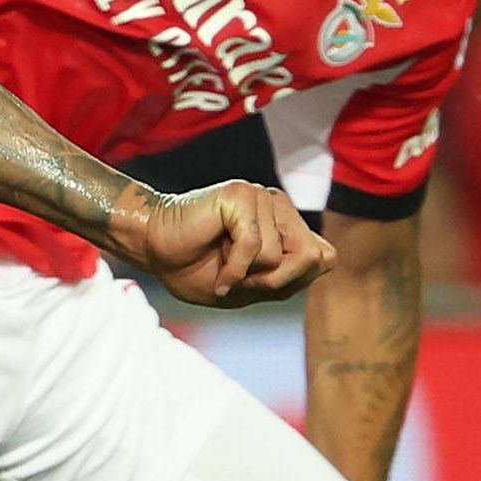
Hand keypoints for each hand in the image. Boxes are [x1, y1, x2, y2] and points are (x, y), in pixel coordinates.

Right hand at [111, 181, 333, 306]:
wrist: (154, 251)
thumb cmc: (196, 268)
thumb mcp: (255, 286)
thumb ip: (293, 275)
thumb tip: (325, 255)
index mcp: (286, 224)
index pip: (323, 258)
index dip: (293, 281)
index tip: (257, 284)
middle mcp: (278, 206)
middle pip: (309, 257)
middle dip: (274, 280)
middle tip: (240, 279)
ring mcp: (261, 198)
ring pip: (279, 255)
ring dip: (247, 274)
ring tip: (221, 263)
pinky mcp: (241, 195)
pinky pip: (254, 246)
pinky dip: (234, 269)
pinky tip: (219, 274)